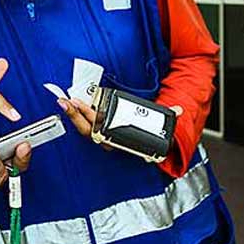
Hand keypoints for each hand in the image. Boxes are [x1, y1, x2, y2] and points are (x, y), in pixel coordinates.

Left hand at [58, 98, 182, 143]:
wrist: (151, 142)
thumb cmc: (152, 132)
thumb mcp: (161, 125)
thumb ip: (170, 117)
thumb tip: (180, 110)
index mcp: (123, 139)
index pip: (105, 132)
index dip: (94, 120)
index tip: (86, 108)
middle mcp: (110, 140)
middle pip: (90, 131)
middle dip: (78, 116)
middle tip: (69, 101)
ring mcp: (102, 136)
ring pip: (85, 130)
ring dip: (73, 116)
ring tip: (64, 102)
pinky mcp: (98, 129)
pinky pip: (85, 126)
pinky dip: (76, 116)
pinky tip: (68, 105)